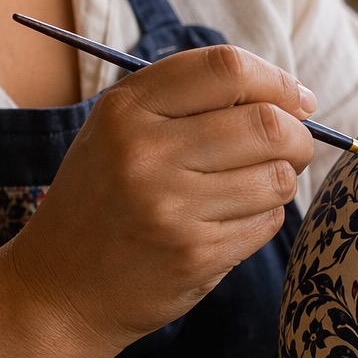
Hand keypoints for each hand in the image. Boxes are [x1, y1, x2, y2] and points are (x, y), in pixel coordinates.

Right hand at [5, 44, 315, 351]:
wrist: (59, 289)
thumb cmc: (102, 200)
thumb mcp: (119, 132)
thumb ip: (189, 102)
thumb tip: (291, 98)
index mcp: (125, 110)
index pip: (227, 69)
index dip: (276, 81)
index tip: (297, 99)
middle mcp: (146, 153)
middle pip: (267, 124)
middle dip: (297, 135)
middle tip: (294, 147)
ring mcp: (171, 208)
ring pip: (276, 177)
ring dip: (282, 180)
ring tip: (255, 187)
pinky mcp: (195, 255)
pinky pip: (267, 222)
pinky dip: (264, 218)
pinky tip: (231, 222)